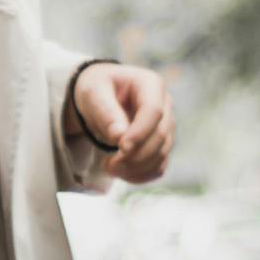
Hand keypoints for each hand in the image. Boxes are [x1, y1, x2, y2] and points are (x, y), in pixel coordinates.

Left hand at [71, 60, 175, 184]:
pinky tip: (121, 174)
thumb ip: (106, 112)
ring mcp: (166, 125)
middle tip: (108, 165)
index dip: (140, 133)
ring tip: (109, 168)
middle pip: (160, 136)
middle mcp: (165, 104)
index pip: (154, 111)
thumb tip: (119, 136)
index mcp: (150, 84)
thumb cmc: (96, 89)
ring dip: (136, 168)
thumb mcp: (93, 93)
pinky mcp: (161, 144)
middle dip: (135, 155)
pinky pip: (159, 166)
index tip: (120, 148)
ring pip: (161, 154)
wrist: (100, 95)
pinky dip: (141, 175)